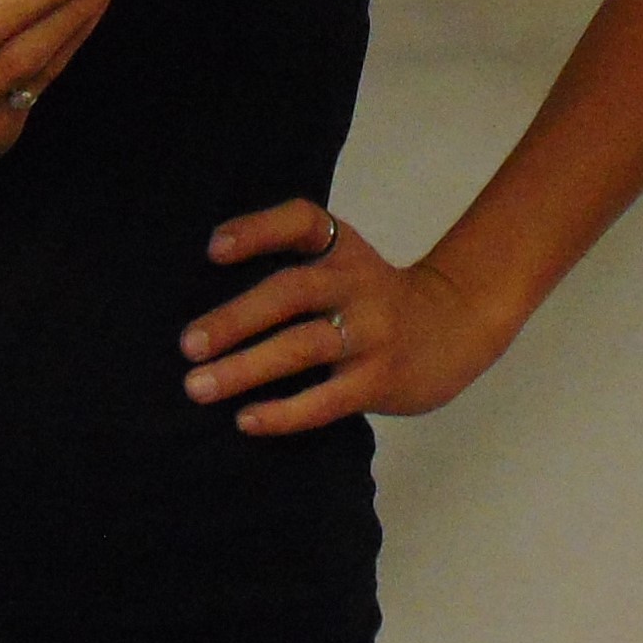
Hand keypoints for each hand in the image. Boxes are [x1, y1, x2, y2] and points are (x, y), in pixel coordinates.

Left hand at [178, 197, 513, 433]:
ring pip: (302, 347)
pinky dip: (284, 412)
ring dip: (245, 368)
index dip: (256, 230)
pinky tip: (246, 420)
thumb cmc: (373, 298)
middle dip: (235, 317)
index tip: (212, 250)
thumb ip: (293, 266)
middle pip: (291, 292)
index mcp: (342, 249)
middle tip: (188, 345)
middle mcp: (356, 284)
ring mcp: (371, 333)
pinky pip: (326, 400)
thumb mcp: (343, 262)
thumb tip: (207, 309)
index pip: (301, 222)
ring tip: (199, 387)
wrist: (455, 327)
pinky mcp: (380, 379)